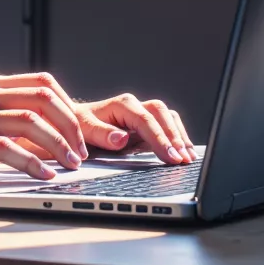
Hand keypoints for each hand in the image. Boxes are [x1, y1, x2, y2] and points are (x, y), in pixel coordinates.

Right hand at [0, 70, 88, 182]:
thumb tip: (37, 131)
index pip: (42, 83)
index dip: (68, 106)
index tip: (78, 130)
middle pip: (44, 100)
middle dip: (72, 126)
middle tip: (82, 151)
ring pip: (31, 123)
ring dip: (60, 146)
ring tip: (72, 166)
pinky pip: (8, 149)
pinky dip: (33, 164)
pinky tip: (44, 176)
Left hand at [75, 93, 195, 163]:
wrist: (75, 120)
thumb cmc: (79, 125)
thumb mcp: (84, 130)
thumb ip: (102, 134)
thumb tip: (122, 138)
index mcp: (122, 105)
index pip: (146, 120)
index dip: (160, 139)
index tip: (171, 156)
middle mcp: (135, 105)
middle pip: (162, 115)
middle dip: (174, 138)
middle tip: (182, 159)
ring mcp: (143, 112)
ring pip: (169, 117)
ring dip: (180, 137)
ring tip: (188, 158)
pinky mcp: (147, 122)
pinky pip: (168, 124)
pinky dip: (178, 136)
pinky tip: (186, 151)